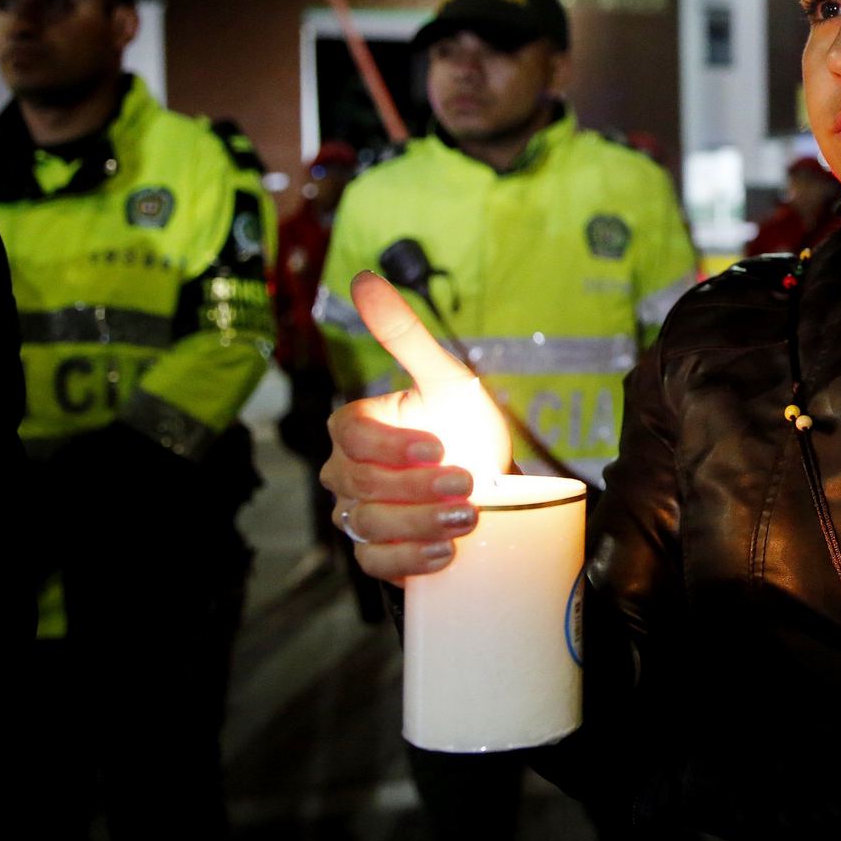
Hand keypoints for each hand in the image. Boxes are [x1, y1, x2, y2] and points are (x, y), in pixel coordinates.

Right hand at [320, 272, 509, 583]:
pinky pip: (374, 563)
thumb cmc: (463, 425)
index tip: (438, 447)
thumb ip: (403, 333)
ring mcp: (359, 515)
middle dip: (418, 488)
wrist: (494, 481)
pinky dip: (408, 561)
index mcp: (354, 428)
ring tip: (468, 518)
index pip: (350, 437)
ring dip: (421, 524)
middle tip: (469, 485)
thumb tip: (362, 277)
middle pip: (362, 485)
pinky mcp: (378, 552)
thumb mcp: (444, 377)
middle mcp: (347, 473)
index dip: (391, 445)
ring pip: (369, 525)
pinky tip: (445, 552)